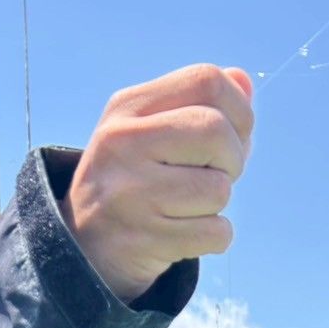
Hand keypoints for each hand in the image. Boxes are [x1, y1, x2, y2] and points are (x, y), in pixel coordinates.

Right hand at [60, 64, 253, 302]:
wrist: (83, 246)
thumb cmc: (133, 180)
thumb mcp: (151, 129)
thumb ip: (199, 103)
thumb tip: (245, 83)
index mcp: (127, 107)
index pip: (205, 81)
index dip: (238, 108)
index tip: (233, 134)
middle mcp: (124, 144)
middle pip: (217, 132)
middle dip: (233, 158)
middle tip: (216, 175)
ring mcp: (132, 194)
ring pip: (219, 189)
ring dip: (219, 202)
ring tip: (190, 206)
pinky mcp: (146, 240)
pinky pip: (216, 233)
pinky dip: (216, 237)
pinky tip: (190, 234)